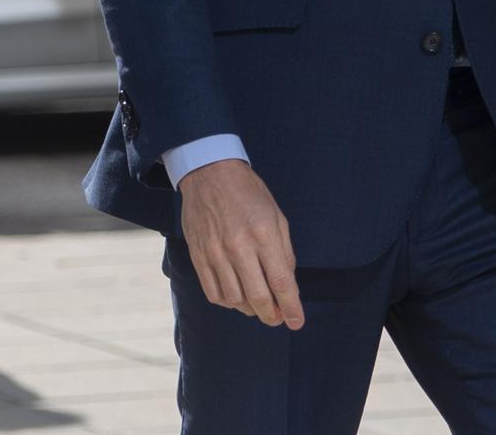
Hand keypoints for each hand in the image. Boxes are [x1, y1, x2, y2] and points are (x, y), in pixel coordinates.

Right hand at [177, 159, 303, 329]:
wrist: (210, 174)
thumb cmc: (249, 193)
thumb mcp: (277, 216)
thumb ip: (284, 251)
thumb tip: (288, 284)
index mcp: (264, 233)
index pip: (281, 281)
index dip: (291, 306)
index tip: (297, 322)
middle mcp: (238, 246)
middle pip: (258, 297)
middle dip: (272, 315)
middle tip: (278, 318)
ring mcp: (215, 253)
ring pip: (235, 300)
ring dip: (250, 309)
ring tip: (259, 305)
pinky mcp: (199, 256)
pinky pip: (214, 293)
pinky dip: (228, 302)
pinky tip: (237, 297)